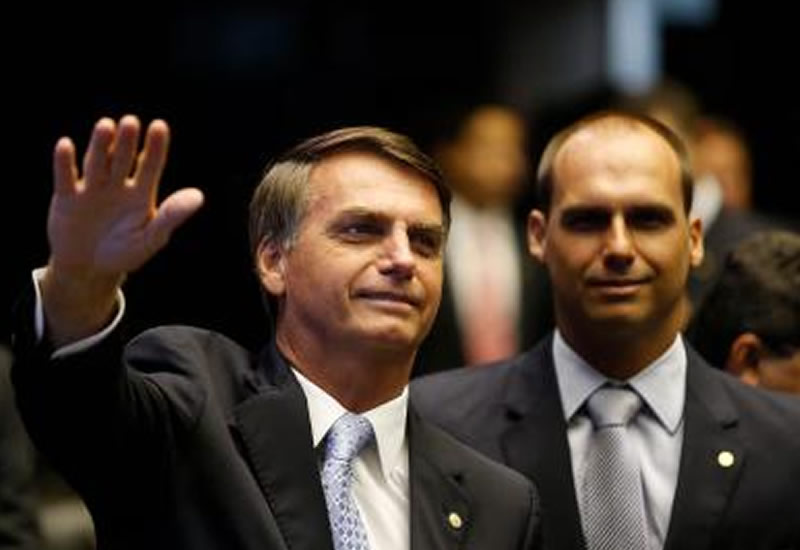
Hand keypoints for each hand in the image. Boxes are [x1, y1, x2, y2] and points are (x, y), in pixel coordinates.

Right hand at [48, 115, 202, 277]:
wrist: (89, 269)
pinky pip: (65, 178)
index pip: (150, 164)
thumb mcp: (151, 238)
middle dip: (127, 141)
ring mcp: (91, 189)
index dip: (155, 146)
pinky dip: (64, 162)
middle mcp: (116, 185)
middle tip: (131, 122)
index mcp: (141, 192)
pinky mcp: (66, 199)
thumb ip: (171, 216)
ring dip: (101, 145)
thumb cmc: (125, 252)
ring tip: (106, 125)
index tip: (159, 126)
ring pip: (97, 163)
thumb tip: (198, 196)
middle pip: (123, 158)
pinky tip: (66, 144)